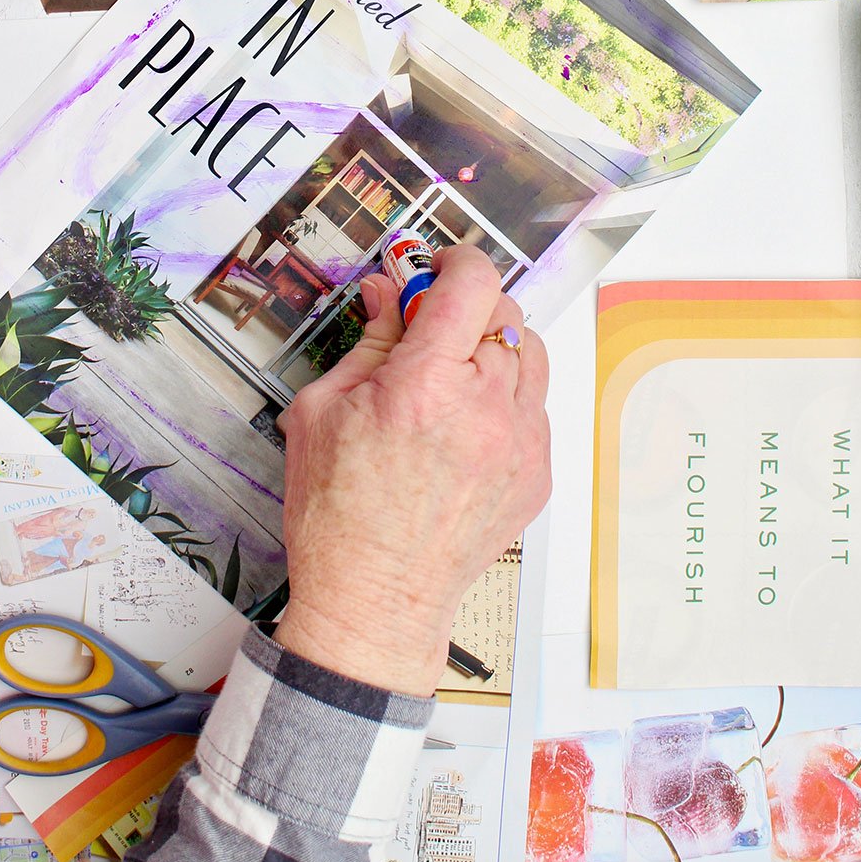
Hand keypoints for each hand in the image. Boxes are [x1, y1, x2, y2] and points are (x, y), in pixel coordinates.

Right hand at [274, 244, 550, 696]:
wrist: (374, 599)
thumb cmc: (337, 513)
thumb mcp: (323, 410)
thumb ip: (369, 341)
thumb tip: (389, 293)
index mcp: (425, 385)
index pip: (472, 283)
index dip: (455, 262)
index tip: (438, 269)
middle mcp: (484, 408)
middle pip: (503, 314)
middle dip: (466, 310)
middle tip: (431, 332)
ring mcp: (519, 444)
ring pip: (530, 355)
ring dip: (495, 350)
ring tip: (453, 380)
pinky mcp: (537, 475)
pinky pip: (536, 407)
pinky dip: (507, 399)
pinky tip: (466, 426)